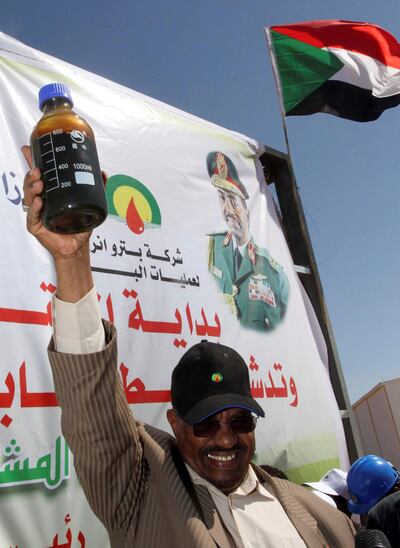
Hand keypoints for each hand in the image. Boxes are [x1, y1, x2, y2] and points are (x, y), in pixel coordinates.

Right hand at [22, 145, 106, 301]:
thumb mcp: (89, 204)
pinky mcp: (36, 226)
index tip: (28, 148)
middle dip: (31, 174)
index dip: (31, 161)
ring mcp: (36, 213)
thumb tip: (104, 173)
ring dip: (31, 188)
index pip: (38, 175)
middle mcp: (40, 201)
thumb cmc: (79, 226)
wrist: (78, 246)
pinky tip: (38, 202)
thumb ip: (97, 188)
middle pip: (30, 183)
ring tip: (39, 183)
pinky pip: (32, 216)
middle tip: (38, 171)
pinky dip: (34, 208)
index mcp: (50, 193)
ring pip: (28, 197)